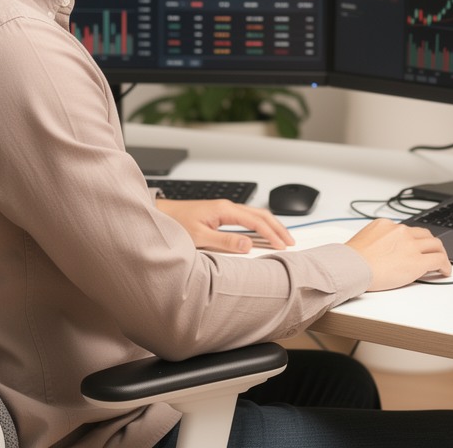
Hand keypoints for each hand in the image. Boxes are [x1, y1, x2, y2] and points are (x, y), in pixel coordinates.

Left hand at [156, 198, 294, 253]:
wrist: (161, 215)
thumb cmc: (176, 225)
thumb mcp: (200, 238)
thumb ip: (225, 242)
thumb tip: (249, 246)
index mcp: (224, 210)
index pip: (256, 221)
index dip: (271, 234)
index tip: (283, 246)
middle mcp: (226, 207)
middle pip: (260, 214)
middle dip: (277, 227)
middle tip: (291, 241)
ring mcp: (224, 210)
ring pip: (255, 215)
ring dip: (270, 226)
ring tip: (282, 238)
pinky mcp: (220, 214)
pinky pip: (246, 218)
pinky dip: (259, 226)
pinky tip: (262, 234)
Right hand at [345, 219, 450, 289]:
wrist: (353, 267)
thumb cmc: (353, 259)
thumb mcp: (364, 239)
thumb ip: (377, 239)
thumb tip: (382, 249)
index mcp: (386, 224)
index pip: (407, 230)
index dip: (414, 240)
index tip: (416, 246)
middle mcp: (400, 231)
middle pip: (424, 234)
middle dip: (431, 244)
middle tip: (433, 252)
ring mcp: (410, 245)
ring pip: (435, 244)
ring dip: (440, 253)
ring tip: (442, 262)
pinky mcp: (418, 261)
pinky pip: (438, 260)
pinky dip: (445, 265)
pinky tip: (445, 271)